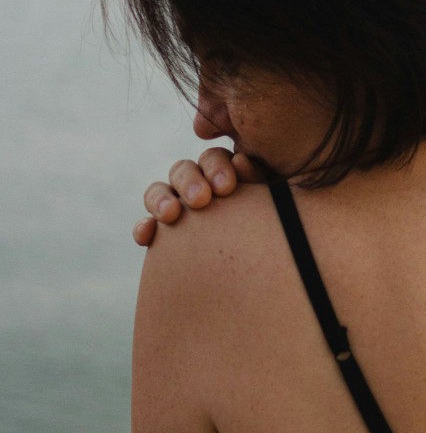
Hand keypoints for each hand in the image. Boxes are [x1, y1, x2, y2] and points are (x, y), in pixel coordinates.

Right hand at [133, 148, 266, 245]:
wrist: (261, 272)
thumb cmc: (274, 235)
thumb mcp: (271, 205)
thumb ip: (255, 182)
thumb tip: (241, 160)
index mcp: (227, 175)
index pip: (214, 160)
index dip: (217, 168)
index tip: (227, 187)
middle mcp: (200, 187)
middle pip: (184, 170)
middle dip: (190, 182)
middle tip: (201, 200)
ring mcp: (180, 210)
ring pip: (161, 192)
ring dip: (162, 199)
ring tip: (171, 215)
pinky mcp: (163, 236)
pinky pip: (147, 228)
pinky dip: (144, 228)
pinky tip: (146, 237)